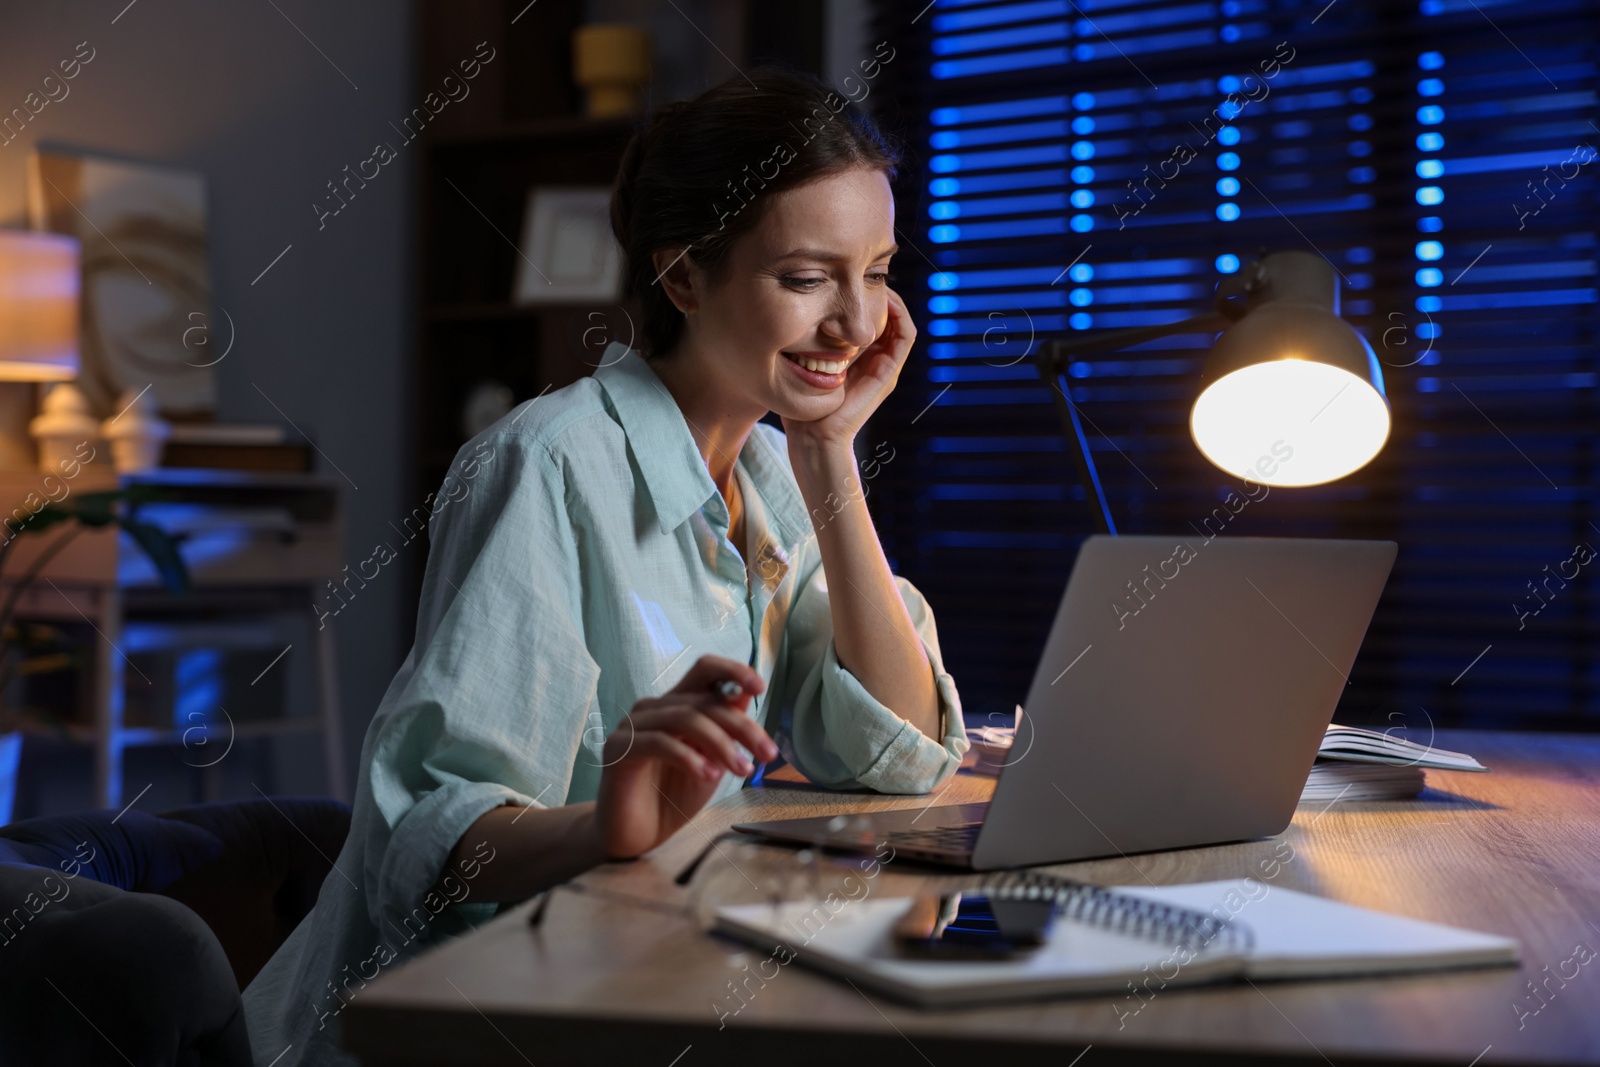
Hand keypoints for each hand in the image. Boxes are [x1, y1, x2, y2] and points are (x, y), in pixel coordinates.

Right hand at [595, 655, 774, 858]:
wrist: (636, 836)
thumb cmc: (672, 796)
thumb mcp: (711, 762)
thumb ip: (724, 731)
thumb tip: (746, 695)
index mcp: (676, 705)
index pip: (703, 670)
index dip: (732, 671)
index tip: (760, 687)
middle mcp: (653, 709)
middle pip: (703, 700)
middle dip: (741, 726)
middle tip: (767, 753)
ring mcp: (632, 726)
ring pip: (685, 718)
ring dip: (721, 744)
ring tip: (742, 770)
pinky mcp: (618, 749)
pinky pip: (660, 742)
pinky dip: (690, 757)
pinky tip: (708, 776)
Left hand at [782, 286, 915, 452]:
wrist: (813, 437)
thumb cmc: (802, 406)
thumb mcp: (800, 363)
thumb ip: (802, 343)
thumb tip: (785, 311)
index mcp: (857, 356)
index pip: (870, 317)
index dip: (864, 293)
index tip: (848, 276)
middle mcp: (875, 359)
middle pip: (887, 315)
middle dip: (877, 290)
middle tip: (865, 269)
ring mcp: (885, 366)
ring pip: (900, 320)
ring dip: (891, 297)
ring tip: (876, 278)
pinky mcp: (888, 373)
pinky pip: (905, 335)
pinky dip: (899, 313)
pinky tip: (883, 297)